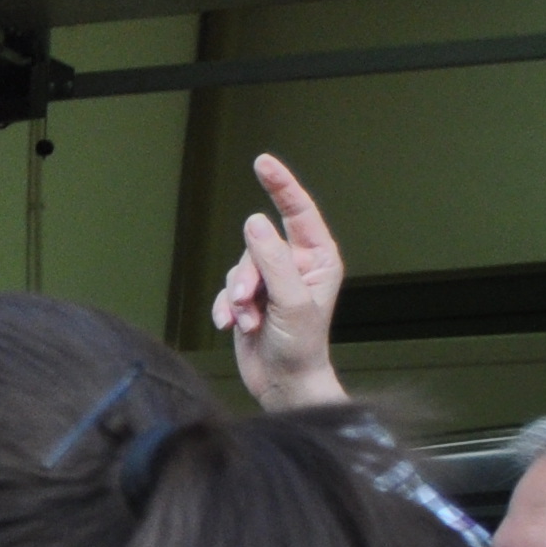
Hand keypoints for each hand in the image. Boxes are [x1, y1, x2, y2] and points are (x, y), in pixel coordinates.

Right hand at [207, 154, 346, 411]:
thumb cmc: (301, 346)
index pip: (298, 211)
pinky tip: (232, 326)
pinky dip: (226, 308)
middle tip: (249, 301)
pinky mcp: (251, 301)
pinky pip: (227, 290)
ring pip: (239, 268)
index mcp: (318, 258)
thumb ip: (272, 260)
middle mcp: (295, 265)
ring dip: (237, 297)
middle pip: (257, 245)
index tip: (263, 163)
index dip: (280, 185)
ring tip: (247, 322)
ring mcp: (272, 283)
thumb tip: (254, 222)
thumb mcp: (290, 300)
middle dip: (247, 274)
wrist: (284, 383)